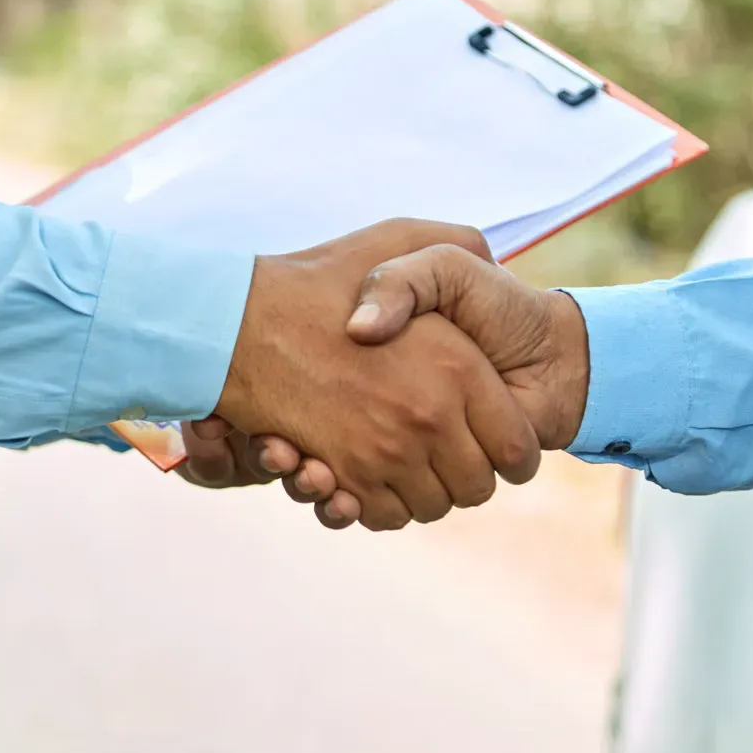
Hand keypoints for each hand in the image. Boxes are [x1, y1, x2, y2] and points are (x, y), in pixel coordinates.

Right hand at [214, 220, 541, 530]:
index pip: (517, 446)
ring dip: (424, 494)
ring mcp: (386, 452)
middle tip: (451, 454)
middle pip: (477, 487)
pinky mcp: (345, 477)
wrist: (236, 320)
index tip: (499, 445)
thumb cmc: (322, 276)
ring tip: (411, 462)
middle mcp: (429, 416)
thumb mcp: (405, 237)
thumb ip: (458, 247)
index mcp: (459, 366)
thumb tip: (496, 269)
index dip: (513, 452)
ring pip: (432, 507)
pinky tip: (373, 475)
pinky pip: (383, 515)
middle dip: (468, 477)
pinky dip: (381, 505)